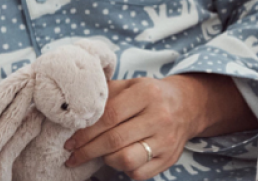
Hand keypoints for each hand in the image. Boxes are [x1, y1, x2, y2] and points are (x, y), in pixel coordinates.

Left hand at [64, 73, 255, 179]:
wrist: (187, 106)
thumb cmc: (150, 95)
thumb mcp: (131, 85)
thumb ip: (105, 93)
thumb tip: (74, 108)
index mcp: (146, 93)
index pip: (108, 116)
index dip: (84, 132)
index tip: (70, 141)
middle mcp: (159, 117)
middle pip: (114, 140)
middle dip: (87, 151)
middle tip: (73, 155)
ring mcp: (166, 140)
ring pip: (125, 159)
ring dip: (105, 160)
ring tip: (100, 155)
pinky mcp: (169, 158)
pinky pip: (138, 173)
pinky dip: (123, 169)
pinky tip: (119, 159)